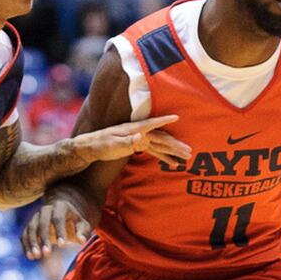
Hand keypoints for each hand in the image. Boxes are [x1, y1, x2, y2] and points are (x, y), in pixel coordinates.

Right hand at [21, 196, 91, 259]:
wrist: (63, 213)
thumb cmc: (75, 221)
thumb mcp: (82, 224)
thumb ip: (83, 231)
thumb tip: (82, 241)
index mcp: (60, 207)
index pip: (58, 218)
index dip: (59, 231)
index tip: (62, 246)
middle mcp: (45, 210)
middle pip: (42, 223)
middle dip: (44, 239)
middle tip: (46, 253)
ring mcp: (36, 217)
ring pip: (31, 228)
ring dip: (32, 243)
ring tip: (35, 256)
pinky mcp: (30, 225)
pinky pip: (24, 234)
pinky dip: (26, 245)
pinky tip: (30, 256)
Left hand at [72, 115, 190, 165]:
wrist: (91, 147)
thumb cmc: (101, 144)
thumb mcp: (113, 144)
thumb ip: (127, 142)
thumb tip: (141, 137)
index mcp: (135, 129)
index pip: (152, 124)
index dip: (164, 120)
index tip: (176, 116)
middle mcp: (140, 132)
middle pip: (161, 137)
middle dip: (176, 145)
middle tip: (189, 152)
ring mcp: (139, 139)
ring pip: (160, 144)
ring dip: (173, 151)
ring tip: (186, 157)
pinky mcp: (137, 146)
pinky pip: (154, 151)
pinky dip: (164, 156)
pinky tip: (171, 162)